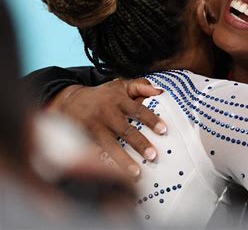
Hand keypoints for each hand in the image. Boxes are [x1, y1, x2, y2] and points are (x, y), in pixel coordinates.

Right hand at [47, 78, 165, 177]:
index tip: (164, 130)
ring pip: (110, 145)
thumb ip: (140, 87)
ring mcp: (94, 127)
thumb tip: (160, 92)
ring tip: (136, 174)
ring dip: (123, 160)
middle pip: (125, 130)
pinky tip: (113, 177)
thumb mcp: (120, 86)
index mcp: (119, 100)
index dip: (151, 119)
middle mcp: (106, 113)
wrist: (67, 101)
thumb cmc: (101, 96)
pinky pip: (94, 154)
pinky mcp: (82, 139)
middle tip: (153, 156)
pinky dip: (103, 165)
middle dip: (139, 143)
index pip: (138, 110)